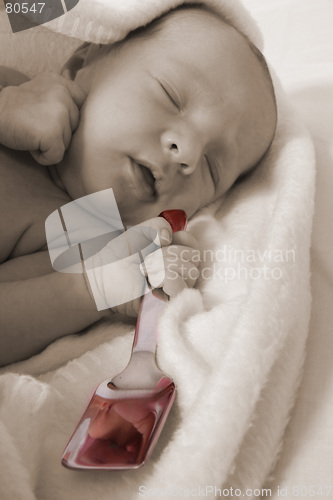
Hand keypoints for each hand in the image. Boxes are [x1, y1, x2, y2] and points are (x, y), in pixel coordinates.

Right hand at [0, 73, 85, 164]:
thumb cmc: (14, 109)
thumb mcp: (41, 92)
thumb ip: (62, 98)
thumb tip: (87, 118)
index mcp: (60, 83)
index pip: (82, 103)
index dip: (69, 117)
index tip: (50, 117)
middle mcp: (63, 95)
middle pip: (75, 127)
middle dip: (57, 133)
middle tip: (34, 126)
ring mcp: (59, 114)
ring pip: (67, 143)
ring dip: (49, 145)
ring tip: (31, 133)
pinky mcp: (53, 132)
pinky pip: (56, 156)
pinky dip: (43, 157)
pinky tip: (30, 144)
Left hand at [84, 217, 198, 316]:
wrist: (103, 280)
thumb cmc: (119, 257)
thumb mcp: (139, 231)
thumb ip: (158, 224)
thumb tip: (168, 237)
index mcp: (175, 252)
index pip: (191, 242)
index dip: (176, 240)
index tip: (157, 244)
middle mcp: (181, 270)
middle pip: (194, 256)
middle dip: (167, 254)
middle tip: (146, 262)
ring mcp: (178, 288)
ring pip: (191, 271)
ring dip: (164, 267)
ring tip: (146, 274)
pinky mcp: (173, 304)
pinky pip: (182, 287)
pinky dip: (167, 280)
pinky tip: (152, 285)